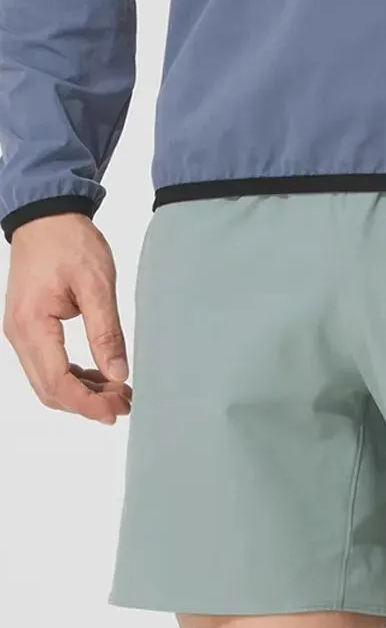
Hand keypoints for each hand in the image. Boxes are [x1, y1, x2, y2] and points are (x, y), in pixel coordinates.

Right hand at [3, 213, 131, 424]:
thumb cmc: (69, 242)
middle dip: (86, 403)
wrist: (46, 216)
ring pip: (48, 380)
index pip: (57, 382)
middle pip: (49, 389)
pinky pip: (49, 364)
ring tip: (119, 394)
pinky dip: (74, 376)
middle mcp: (20, 334)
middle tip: (124, 405)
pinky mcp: (31, 328)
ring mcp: (22, 332)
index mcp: (33, 325)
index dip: (87, 403)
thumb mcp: (97, 285)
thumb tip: (118, 374)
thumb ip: (107, 333)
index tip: (115, 411)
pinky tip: (102, 376)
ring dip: (82, 392)